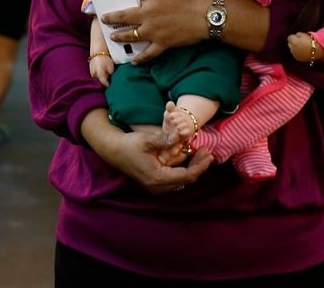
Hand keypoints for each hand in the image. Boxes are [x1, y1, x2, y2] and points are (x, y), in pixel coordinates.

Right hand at [89, 53, 114, 86]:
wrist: (97, 51)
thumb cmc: (105, 59)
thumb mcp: (111, 67)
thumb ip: (110, 73)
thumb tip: (108, 77)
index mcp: (99, 73)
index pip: (103, 81)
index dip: (106, 84)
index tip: (109, 86)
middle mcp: (94, 74)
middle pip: (99, 80)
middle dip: (103, 80)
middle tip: (107, 80)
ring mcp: (91, 71)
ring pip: (96, 77)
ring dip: (100, 77)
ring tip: (104, 75)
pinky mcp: (90, 69)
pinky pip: (94, 74)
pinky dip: (97, 74)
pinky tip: (100, 72)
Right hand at [90, 117, 213, 193]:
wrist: (114, 151)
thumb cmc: (129, 145)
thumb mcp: (147, 140)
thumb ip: (164, 139)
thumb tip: (179, 137)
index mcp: (157, 178)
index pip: (186, 176)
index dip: (200, 166)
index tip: (209, 155)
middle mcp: (158, 187)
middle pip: (186, 179)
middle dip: (199, 165)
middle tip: (208, 151)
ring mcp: (157, 186)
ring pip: (182, 179)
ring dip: (192, 166)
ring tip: (202, 151)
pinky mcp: (156, 183)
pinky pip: (175, 177)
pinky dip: (183, 167)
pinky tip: (188, 154)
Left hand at [101, 0, 210, 64]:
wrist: (207, 15)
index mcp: (149, 4)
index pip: (129, 6)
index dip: (118, 9)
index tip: (109, 11)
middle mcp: (148, 20)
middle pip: (124, 22)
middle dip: (113, 23)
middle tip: (106, 23)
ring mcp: (155, 34)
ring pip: (132, 38)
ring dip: (122, 38)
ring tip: (115, 38)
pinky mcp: (164, 44)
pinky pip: (149, 54)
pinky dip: (141, 58)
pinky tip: (135, 61)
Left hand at [288, 32, 320, 63]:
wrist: (318, 50)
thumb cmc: (312, 41)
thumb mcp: (304, 34)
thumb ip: (297, 35)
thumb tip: (295, 37)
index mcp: (294, 42)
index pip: (289, 37)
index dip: (294, 37)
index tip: (298, 37)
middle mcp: (292, 49)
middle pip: (289, 44)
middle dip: (293, 42)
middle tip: (300, 42)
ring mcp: (295, 54)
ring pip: (291, 49)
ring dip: (294, 48)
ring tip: (302, 47)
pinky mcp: (297, 59)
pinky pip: (295, 54)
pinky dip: (297, 53)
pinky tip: (303, 51)